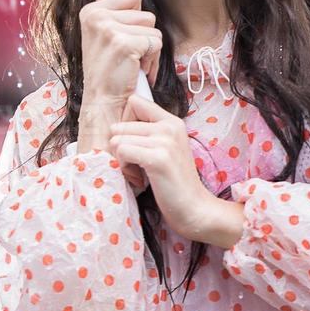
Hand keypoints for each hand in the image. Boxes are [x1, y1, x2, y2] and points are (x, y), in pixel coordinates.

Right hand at [80, 0, 161, 113]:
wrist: (103, 101)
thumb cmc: (107, 71)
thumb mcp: (100, 34)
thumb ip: (107, 7)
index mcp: (90, 11)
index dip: (134, 19)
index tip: (120, 38)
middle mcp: (97, 16)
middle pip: (146, 12)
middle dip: (143, 35)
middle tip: (127, 54)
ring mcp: (110, 29)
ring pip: (153, 28)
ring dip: (148, 48)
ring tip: (131, 62)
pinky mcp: (125, 44)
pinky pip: (156, 43)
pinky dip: (151, 60)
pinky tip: (135, 69)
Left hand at [107, 94, 240, 246]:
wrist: (195, 209)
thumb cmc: (174, 181)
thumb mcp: (165, 148)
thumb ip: (148, 132)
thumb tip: (114, 125)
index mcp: (172, 121)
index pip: (134, 102)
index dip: (125, 122)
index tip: (133, 142)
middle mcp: (170, 126)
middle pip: (119, 125)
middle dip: (120, 146)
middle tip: (136, 165)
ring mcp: (165, 141)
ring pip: (117, 139)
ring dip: (120, 160)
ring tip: (138, 172)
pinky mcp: (159, 158)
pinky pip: (122, 151)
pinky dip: (124, 168)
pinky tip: (138, 178)